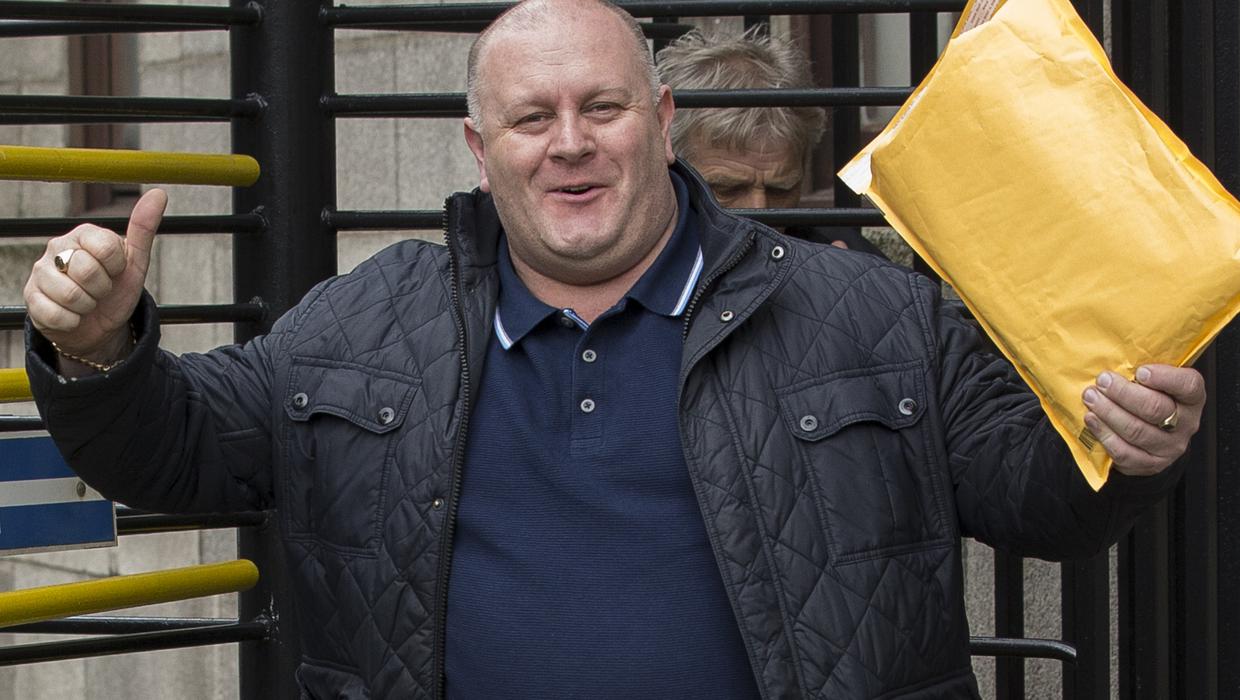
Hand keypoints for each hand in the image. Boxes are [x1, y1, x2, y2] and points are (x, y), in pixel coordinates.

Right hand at [24, 189, 166, 372]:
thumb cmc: (116, 289)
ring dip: (88, 306)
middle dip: (102, 288)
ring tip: (87, 302)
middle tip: (101, 290)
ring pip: (71, 295)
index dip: (116, 267)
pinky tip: (73, 315)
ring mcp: (40, 273)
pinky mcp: (31, 299)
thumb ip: (143, 229)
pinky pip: (57, 315)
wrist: (100, 326)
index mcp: (84, 234)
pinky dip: (73, 321)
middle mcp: (57, 247)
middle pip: (87, 271)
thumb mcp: (135, 262)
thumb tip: (159, 193)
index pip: (105, 247)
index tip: (115, 271)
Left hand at [1081, 364, 1205, 476]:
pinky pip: (1124, 451)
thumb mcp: (1156, 384)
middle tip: (1102, 381)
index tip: (1140, 371)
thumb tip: (1115, 352)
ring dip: (1108, 412)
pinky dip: (1104, 434)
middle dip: (1124, 393)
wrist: (1151, 439)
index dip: (1164, 378)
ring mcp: (1169, 447)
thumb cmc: (1150, 400)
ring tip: (1090, 397)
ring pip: (1136, 430)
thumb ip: (1146, 373)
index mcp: (1192, 398)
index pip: (1188, 386)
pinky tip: (1091, 419)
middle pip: (1155, 408)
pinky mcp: (1150, 464)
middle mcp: (1186, 424)